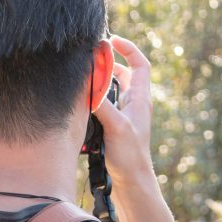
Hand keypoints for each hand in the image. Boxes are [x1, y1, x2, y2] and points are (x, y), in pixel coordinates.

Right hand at [93, 35, 182, 221]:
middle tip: (90, 58)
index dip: (129, 49)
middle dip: (108, 64)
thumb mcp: (116, 127)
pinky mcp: (115, 125)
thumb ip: (103, 104)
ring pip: (112, 90)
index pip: (140, 64)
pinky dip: (94, 99)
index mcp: (140, 98)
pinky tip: (80, 103)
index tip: (112, 41)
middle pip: (124, 74)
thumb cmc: (129, 155)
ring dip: (99, 82)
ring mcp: (124, 114)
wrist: (131, 180)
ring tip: (83, 78)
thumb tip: (89, 84)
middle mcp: (134, 103)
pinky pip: (104, 105)